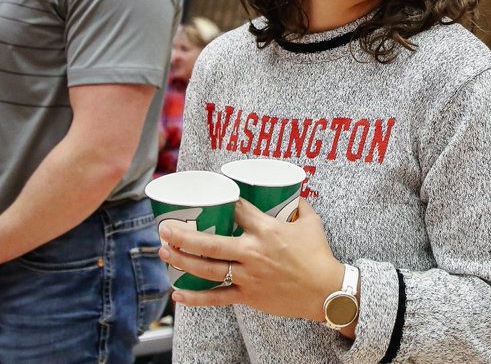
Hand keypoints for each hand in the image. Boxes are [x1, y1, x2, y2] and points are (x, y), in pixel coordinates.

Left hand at [164, 199, 343, 324]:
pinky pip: (217, 298)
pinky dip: (196, 298)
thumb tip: (292, 192)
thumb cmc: (319, 255)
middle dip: (183, 235)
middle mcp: (253, 252)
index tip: (204, 195)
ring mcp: (248, 276)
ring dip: (182, 260)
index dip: (219, 200)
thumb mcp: (311, 223)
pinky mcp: (248, 296)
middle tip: (165, 228)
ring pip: (208, 269)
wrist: (326, 291)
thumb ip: (299, 205)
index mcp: (267, 230)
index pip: (236, 209)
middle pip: (210, 242)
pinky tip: (177, 295)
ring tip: (163, 251)